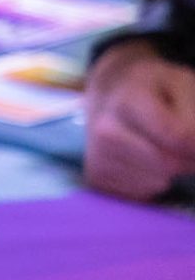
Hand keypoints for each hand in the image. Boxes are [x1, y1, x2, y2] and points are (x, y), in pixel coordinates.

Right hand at [85, 39, 194, 200]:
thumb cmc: (151, 87)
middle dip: (187, 160)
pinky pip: (141, 193)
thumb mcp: (181, 85)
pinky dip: (152, 181)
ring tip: (159, 148)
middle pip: (168, 164)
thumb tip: (193, 152)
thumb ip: (193, 119)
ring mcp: (96, 156)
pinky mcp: (95, 178)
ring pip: (157, 182)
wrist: (108, 92)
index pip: (178, 137)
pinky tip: (144, 162)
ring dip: (169, 171)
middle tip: (183, 145)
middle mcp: (105, 131)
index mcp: (127, 101)